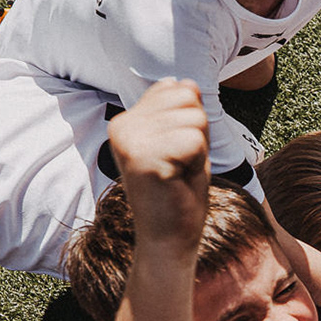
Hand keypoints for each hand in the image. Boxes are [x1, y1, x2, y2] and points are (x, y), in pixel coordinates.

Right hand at [108, 79, 210, 243]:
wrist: (168, 240)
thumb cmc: (177, 192)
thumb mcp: (179, 141)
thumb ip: (177, 111)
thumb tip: (181, 80)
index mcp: (126, 120)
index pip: (179, 88)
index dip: (191, 123)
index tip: (177, 154)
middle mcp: (122, 125)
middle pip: (189, 98)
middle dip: (197, 134)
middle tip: (180, 166)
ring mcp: (130, 141)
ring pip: (195, 118)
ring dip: (199, 150)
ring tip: (179, 173)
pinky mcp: (144, 158)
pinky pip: (195, 140)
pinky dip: (197, 162)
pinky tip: (178, 180)